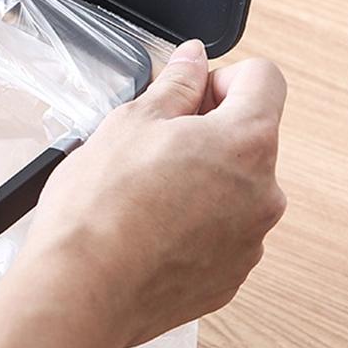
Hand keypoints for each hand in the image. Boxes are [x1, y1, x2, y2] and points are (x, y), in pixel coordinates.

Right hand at [12, 39, 286, 347]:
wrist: (83, 289)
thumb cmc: (101, 206)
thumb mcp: (132, 121)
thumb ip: (176, 84)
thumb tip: (194, 59)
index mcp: (247, 142)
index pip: (264, 79)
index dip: (221, 78)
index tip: (187, 97)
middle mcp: (264, 193)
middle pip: (249, 138)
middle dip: (207, 133)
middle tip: (150, 147)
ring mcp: (250, 241)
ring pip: (233, 189)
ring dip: (201, 181)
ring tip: (143, 194)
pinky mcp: (229, 278)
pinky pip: (221, 234)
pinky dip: (193, 225)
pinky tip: (148, 231)